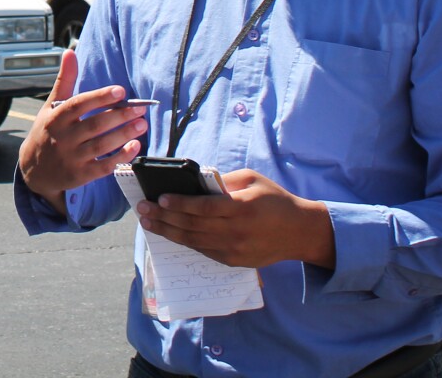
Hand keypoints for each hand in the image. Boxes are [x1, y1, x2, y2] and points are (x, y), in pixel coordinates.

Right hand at [18, 49, 148, 214]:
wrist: (33, 170)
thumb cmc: (47, 131)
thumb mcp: (50, 106)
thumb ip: (65, 80)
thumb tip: (70, 52)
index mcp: (57, 117)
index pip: (79, 104)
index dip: (100, 97)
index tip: (120, 91)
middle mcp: (63, 137)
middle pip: (94, 125)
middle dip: (119, 116)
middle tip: (140, 109)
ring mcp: (72, 158)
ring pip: (101, 145)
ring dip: (124, 135)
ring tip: (142, 124)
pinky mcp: (80, 175)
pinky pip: (103, 167)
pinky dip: (120, 157)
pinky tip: (134, 147)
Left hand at [136, 168, 334, 268]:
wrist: (299, 232)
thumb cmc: (274, 199)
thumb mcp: (252, 179)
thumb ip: (224, 180)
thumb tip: (195, 181)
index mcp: (241, 208)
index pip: (204, 208)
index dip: (180, 204)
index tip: (159, 198)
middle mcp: (236, 232)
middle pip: (193, 226)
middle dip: (164, 217)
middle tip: (142, 210)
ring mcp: (234, 250)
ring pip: (194, 241)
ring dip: (167, 232)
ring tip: (147, 222)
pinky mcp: (234, 261)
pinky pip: (203, 250)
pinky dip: (184, 241)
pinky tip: (169, 233)